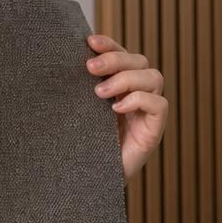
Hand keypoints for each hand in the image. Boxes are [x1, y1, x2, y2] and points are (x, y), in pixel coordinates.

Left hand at [85, 35, 166, 181]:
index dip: (110, 44)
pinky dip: (139, 100)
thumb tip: (62, 59)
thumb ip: (78, 88)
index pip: (122, 54)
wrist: (86, 180)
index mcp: (119, 85)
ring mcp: (147, 112)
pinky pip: (159, 105)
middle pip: (139, 61)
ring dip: (126, 79)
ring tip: (99, 93)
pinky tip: (116, 109)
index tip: (90, 42)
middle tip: (90, 68)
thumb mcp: (78, 110)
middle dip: (115, 60)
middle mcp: (136, 94)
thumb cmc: (80, 143)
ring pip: (153, 77)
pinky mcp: (153, 130)